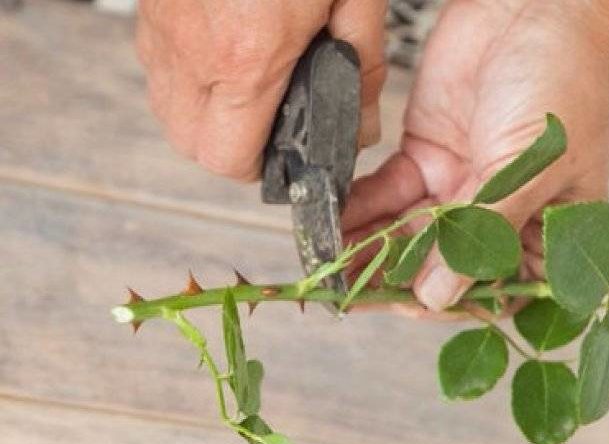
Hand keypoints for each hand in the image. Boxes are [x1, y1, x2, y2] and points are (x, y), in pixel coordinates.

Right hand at [136, 0, 386, 179]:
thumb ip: (359, 65)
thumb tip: (362, 122)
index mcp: (247, 55)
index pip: (228, 157)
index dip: (258, 167)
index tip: (282, 153)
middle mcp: (191, 49)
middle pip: (191, 143)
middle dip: (230, 147)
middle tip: (269, 122)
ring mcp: (162, 27)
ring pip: (167, 107)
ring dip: (206, 113)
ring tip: (250, 86)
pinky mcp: (151, 7)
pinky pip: (159, 66)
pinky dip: (188, 77)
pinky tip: (227, 50)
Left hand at [343, 0, 608, 315]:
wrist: (534, 5)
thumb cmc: (561, 80)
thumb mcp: (530, 164)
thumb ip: (482, 228)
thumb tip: (439, 294)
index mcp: (543, 228)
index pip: (497, 287)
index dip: (455, 303)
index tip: (411, 302)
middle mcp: (498, 214)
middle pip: (442, 265)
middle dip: (396, 278)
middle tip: (351, 287)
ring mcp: (459, 185)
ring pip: (408, 232)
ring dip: (369, 247)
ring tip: (329, 260)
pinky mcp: (426, 154)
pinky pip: (388, 192)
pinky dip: (360, 206)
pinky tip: (333, 217)